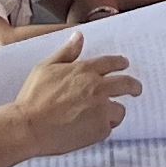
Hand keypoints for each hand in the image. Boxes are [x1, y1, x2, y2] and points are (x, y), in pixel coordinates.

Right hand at [2, 37, 139, 158]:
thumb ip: (67, 52)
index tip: (125, 65)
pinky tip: (86, 130)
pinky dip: (101, 129)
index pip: (111, 63)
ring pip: (119, 110)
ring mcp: (101, 109)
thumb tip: (79, 36)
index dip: (120, 63)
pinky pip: (108, 128)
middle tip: (136, 90)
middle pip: (126, 84)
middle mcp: (98, 87)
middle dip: (134, 87)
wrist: (29, 126)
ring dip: (113, 113)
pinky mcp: (100, 129)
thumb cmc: (33, 98)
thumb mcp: (46, 68)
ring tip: (100, 118)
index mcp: (84, 70)